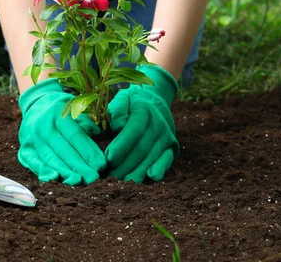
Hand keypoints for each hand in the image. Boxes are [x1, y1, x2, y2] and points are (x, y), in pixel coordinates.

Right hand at [17, 79, 106, 184]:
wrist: (36, 106)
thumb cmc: (63, 112)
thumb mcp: (75, 108)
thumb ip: (86, 122)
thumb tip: (96, 132)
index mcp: (58, 113)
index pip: (75, 135)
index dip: (88, 151)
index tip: (101, 165)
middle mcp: (43, 125)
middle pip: (64, 150)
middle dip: (80, 166)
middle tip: (93, 178)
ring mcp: (31, 138)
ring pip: (50, 158)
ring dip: (65, 172)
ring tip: (78, 181)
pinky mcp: (24, 149)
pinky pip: (34, 163)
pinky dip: (43, 171)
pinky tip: (54, 178)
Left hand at [105, 64, 179, 182]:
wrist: (156, 101)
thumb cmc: (132, 103)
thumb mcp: (122, 98)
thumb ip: (117, 109)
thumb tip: (117, 126)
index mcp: (144, 110)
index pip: (133, 131)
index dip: (121, 146)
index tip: (108, 159)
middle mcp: (159, 124)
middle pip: (141, 148)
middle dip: (125, 165)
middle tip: (110, 177)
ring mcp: (167, 137)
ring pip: (151, 157)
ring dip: (136, 172)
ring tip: (121, 182)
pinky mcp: (172, 148)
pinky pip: (167, 161)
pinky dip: (159, 170)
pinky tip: (150, 178)